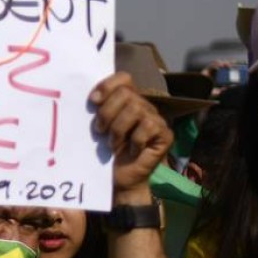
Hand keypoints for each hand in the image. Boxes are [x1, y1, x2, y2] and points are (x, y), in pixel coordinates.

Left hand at [89, 73, 171, 196]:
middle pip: (126, 94)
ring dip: (118, 129)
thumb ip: (98, 109)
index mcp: (126, 100)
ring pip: (135, 109)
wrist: (117, 179)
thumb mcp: (97, 127)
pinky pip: (149, 126)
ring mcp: (156, 119)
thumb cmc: (103, 152)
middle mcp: (143, 106)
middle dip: (107, 113)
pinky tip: (130, 151)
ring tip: (113, 144)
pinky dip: (134, 140)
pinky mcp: (165, 134)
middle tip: (100, 131)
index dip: (108, 85)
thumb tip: (91, 97)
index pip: (123, 78)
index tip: (93, 101)